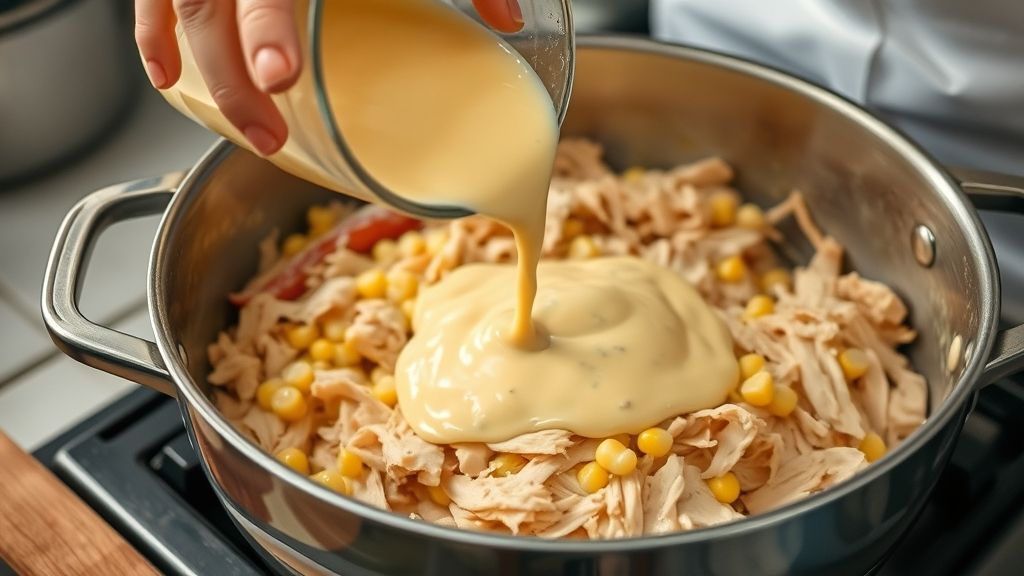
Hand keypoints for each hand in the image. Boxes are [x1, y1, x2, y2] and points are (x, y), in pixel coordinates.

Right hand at [135, 0, 523, 155]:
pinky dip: (152, 34)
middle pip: (210, 3)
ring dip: (203, 71)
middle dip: (237, 77)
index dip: (265, 25)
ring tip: (248, 128)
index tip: (280, 74)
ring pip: (177, 2)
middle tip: (270, 136)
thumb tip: (510, 18)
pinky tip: (168, 79)